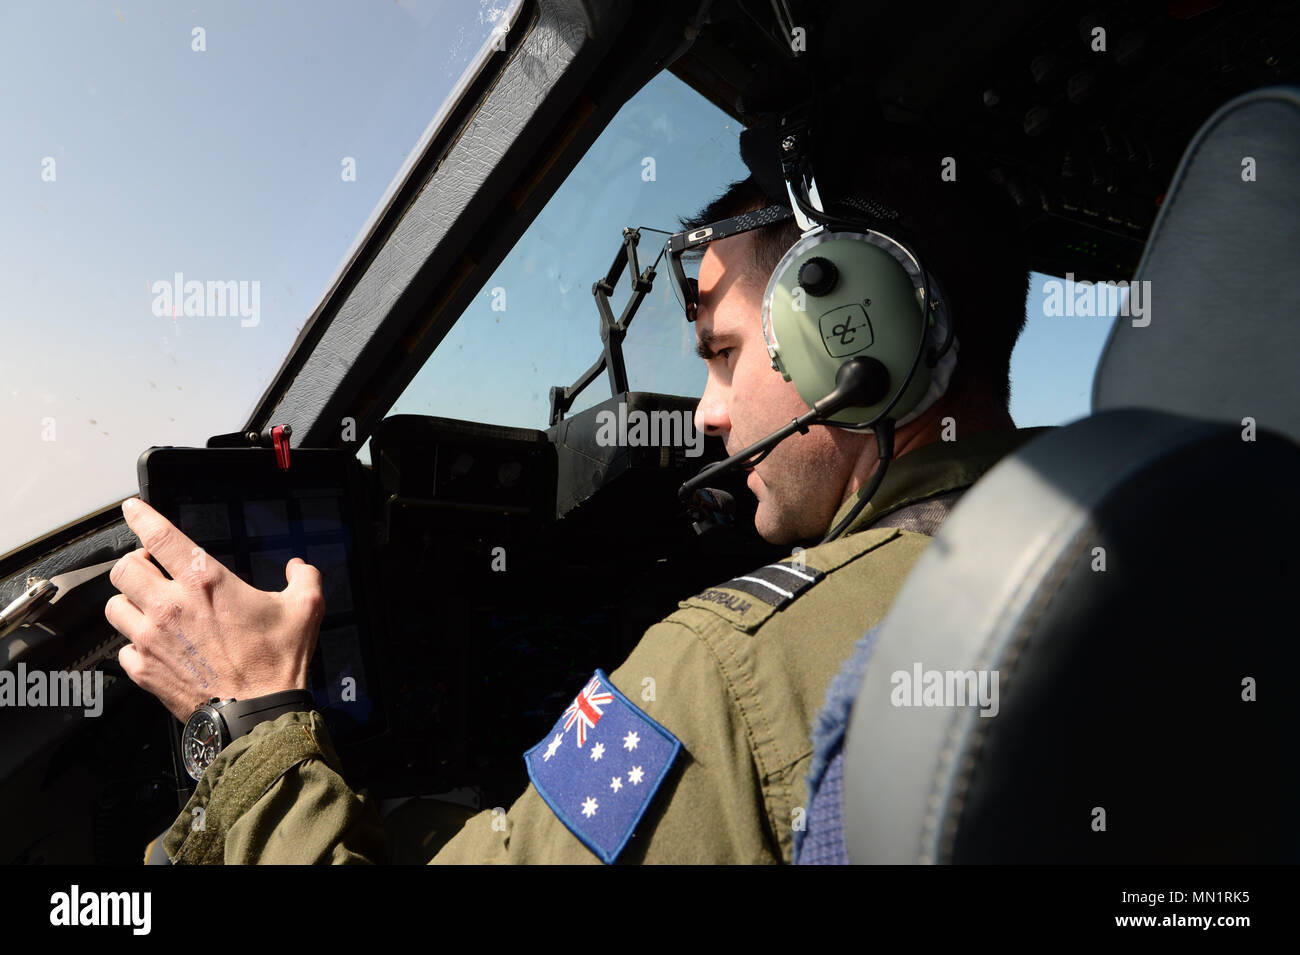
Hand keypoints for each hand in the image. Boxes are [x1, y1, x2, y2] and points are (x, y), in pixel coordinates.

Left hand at [105, 498, 324, 720]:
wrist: (258, 714)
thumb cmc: (277, 663)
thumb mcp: (305, 608)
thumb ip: (304, 577)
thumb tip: (299, 567)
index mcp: (206, 581)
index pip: (158, 535)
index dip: (140, 515)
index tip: (133, 508)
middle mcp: (170, 606)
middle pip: (123, 569)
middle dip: (134, 563)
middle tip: (150, 568)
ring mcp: (151, 639)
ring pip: (114, 607)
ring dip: (128, 602)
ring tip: (146, 607)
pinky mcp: (144, 671)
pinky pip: (123, 649)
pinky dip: (135, 645)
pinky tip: (154, 646)